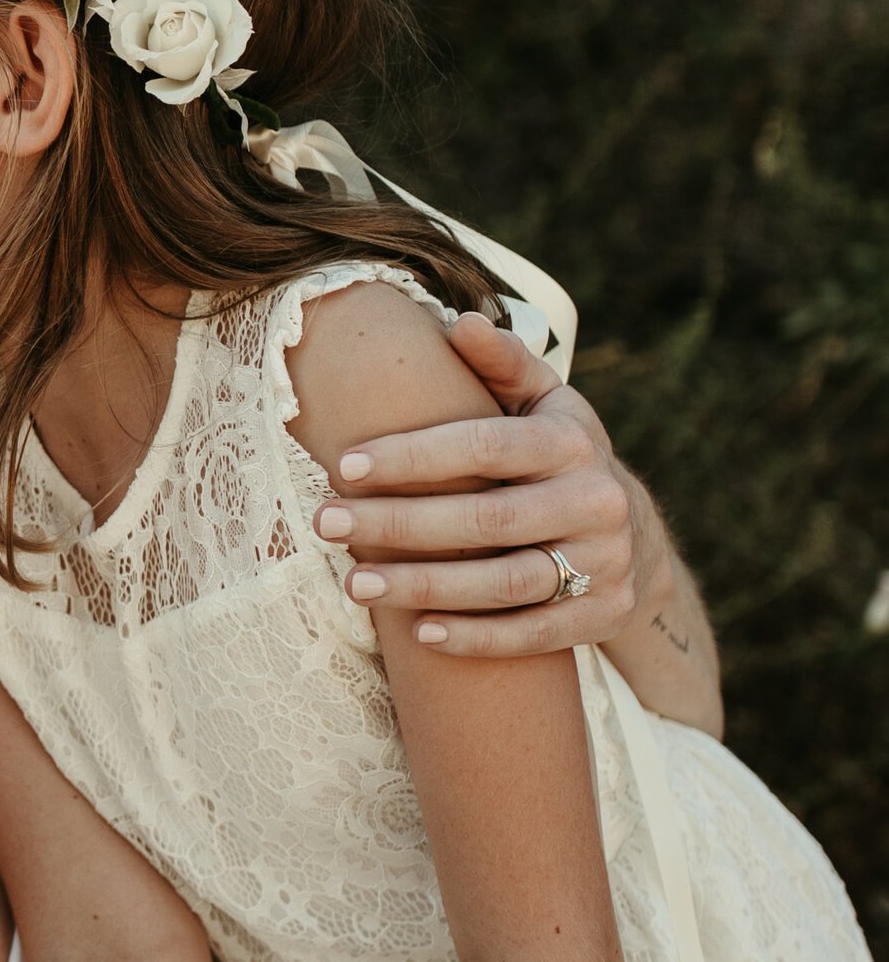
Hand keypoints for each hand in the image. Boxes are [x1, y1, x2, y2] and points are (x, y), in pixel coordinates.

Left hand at [313, 312, 664, 656]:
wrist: (635, 533)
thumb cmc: (557, 456)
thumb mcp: (543, 401)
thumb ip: (501, 363)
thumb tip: (460, 324)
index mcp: (572, 441)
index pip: (483, 447)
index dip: (412, 457)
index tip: (344, 465)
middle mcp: (595, 501)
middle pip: (486, 520)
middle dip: (399, 525)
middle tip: (325, 524)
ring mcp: (605, 563)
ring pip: (506, 584)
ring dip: (425, 587)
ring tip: (355, 585)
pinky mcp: (603, 614)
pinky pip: (532, 634)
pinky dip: (476, 638)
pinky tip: (418, 634)